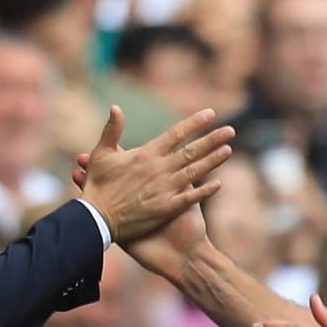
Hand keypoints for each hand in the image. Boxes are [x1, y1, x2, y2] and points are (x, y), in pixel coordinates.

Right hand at [77, 107, 232, 243]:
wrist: (96, 219)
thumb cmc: (97, 185)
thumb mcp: (101, 154)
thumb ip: (112, 130)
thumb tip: (116, 107)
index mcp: (146, 154)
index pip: (175, 133)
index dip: (194, 123)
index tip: (211, 113)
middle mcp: (159, 169)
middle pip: (191, 151)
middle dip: (212, 139)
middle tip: (231, 130)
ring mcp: (165, 189)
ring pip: (195, 172)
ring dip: (213, 160)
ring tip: (229, 150)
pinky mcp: (166, 208)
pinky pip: (190, 198)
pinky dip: (205, 191)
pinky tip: (219, 183)